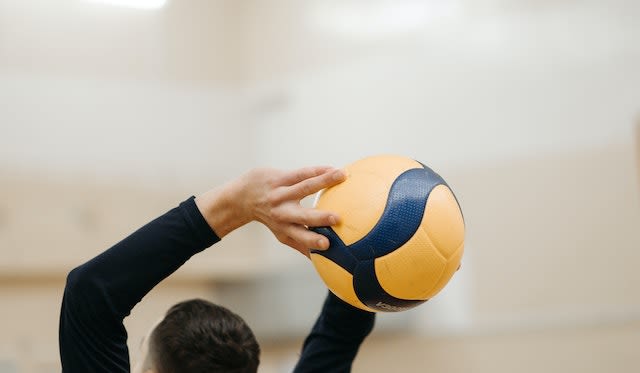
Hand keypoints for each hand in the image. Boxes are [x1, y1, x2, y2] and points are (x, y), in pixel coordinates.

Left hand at [196, 166, 345, 256]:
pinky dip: (317, 170)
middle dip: (319, 218)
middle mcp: (283, 212)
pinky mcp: (279, 178)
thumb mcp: (281, 233)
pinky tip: (332, 168)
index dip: (313, 241)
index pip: (301, 237)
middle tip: (336, 219)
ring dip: (324, 180)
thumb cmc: (270, 217)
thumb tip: (319, 260)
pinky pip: (301, 173)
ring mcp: (281, 194)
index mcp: (285, 228)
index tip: (328, 245)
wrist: (243, 196)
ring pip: (305, 186)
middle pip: (303, 215)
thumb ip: (300, 244)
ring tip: (341, 175)